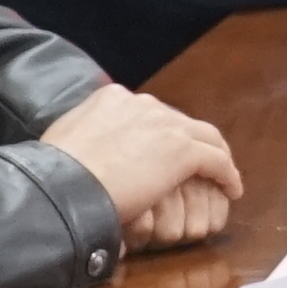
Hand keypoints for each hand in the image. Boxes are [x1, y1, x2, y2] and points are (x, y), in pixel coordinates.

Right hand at [42, 84, 239, 246]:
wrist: (65, 186)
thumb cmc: (54, 175)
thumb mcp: (65, 143)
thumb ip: (84, 139)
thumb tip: (86, 153)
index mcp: (111, 98)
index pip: (148, 113)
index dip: (161, 132)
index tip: (163, 150)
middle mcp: (142, 104)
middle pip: (178, 121)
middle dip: (189, 142)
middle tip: (198, 164)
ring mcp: (165, 125)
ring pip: (205, 136)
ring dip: (216, 155)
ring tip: (222, 175)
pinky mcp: (183, 151)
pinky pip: (217, 161)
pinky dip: (227, 174)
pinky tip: (231, 189)